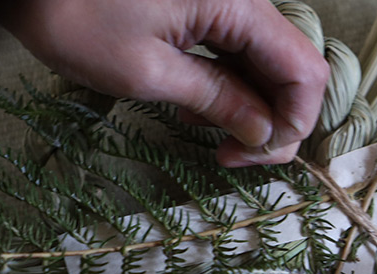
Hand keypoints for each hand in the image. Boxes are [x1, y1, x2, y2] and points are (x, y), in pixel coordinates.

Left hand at [1, 0, 328, 166]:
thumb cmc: (72, 11)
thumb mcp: (146, 70)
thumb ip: (217, 100)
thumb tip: (263, 132)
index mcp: (236, 4)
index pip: (304, 70)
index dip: (295, 121)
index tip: (257, 153)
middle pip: (292, 66)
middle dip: (275, 118)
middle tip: (236, 155)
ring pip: (267, 61)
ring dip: (253, 104)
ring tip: (214, 134)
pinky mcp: (205, 4)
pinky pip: (238, 48)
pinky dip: (232, 82)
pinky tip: (202, 106)